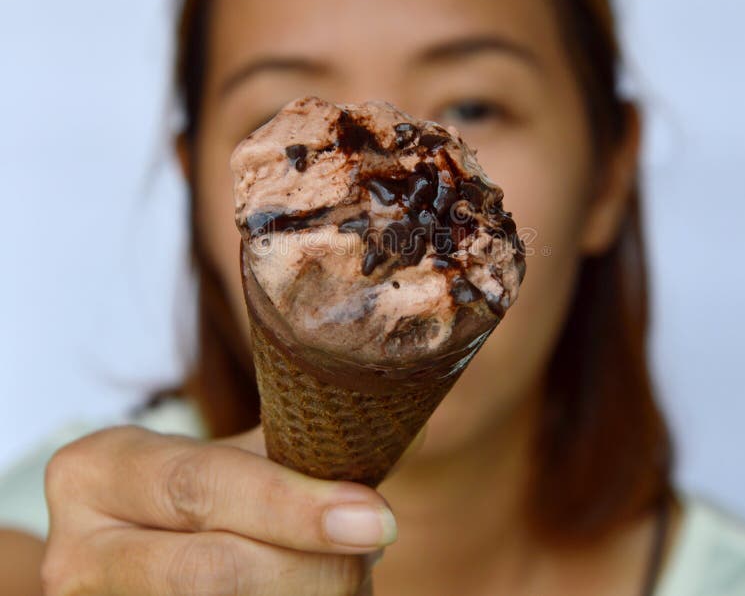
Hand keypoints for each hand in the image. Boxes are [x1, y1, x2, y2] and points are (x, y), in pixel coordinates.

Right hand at [42, 425, 395, 594]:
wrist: (150, 538)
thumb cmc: (209, 487)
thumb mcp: (232, 453)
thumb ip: (297, 446)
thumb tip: (397, 434)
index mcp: (97, 470)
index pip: (202, 487)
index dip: (294, 507)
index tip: (375, 517)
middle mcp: (78, 553)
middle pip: (213, 573)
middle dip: (313, 569)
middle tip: (371, 546)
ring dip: (309, 593)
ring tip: (347, 568)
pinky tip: (317, 590)